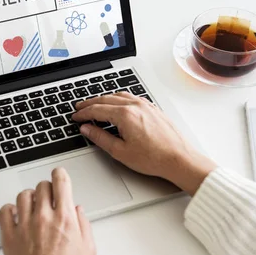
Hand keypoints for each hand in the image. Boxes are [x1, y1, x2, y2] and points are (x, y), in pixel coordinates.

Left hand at [0, 168, 95, 254]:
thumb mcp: (88, 251)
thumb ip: (85, 225)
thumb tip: (78, 211)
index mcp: (65, 218)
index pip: (60, 181)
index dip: (60, 174)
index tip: (59, 175)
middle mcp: (43, 217)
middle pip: (41, 186)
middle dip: (47, 188)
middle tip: (49, 197)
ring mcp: (24, 225)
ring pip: (23, 195)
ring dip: (30, 197)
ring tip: (33, 205)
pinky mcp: (9, 236)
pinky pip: (4, 211)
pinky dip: (9, 209)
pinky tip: (16, 215)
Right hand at [72, 93, 216, 194]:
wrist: (179, 159)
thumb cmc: (154, 158)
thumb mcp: (120, 151)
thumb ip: (100, 137)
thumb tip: (87, 129)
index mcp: (125, 115)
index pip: (97, 110)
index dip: (83, 113)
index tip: (76, 117)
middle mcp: (135, 106)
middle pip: (106, 99)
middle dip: (90, 103)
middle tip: (79, 107)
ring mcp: (145, 105)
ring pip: (118, 96)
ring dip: (104, 99)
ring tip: (95, 104)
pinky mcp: (153, 108)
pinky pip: (131, 97)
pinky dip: (118, 99)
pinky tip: (116, 104)